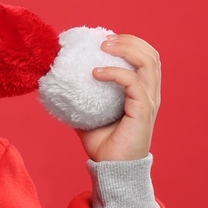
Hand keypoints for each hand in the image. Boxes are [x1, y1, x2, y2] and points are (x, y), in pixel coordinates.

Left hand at [78, 33, 159, 162]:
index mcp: (142, 92)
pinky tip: (95, 74)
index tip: (104, 39)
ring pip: (149, 63)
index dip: (130, 42)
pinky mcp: (143, 111)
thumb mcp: (87, 113)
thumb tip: (55, 79)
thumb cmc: (103, 143)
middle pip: (152, 55)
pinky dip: (115, 73)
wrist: (111, 168)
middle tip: (104, 39)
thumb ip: (80, 95)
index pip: (147, 57)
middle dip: (129, 40)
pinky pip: (134, 83)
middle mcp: (150, 94)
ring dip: (126, 49)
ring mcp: (149, 102)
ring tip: (103, 46)